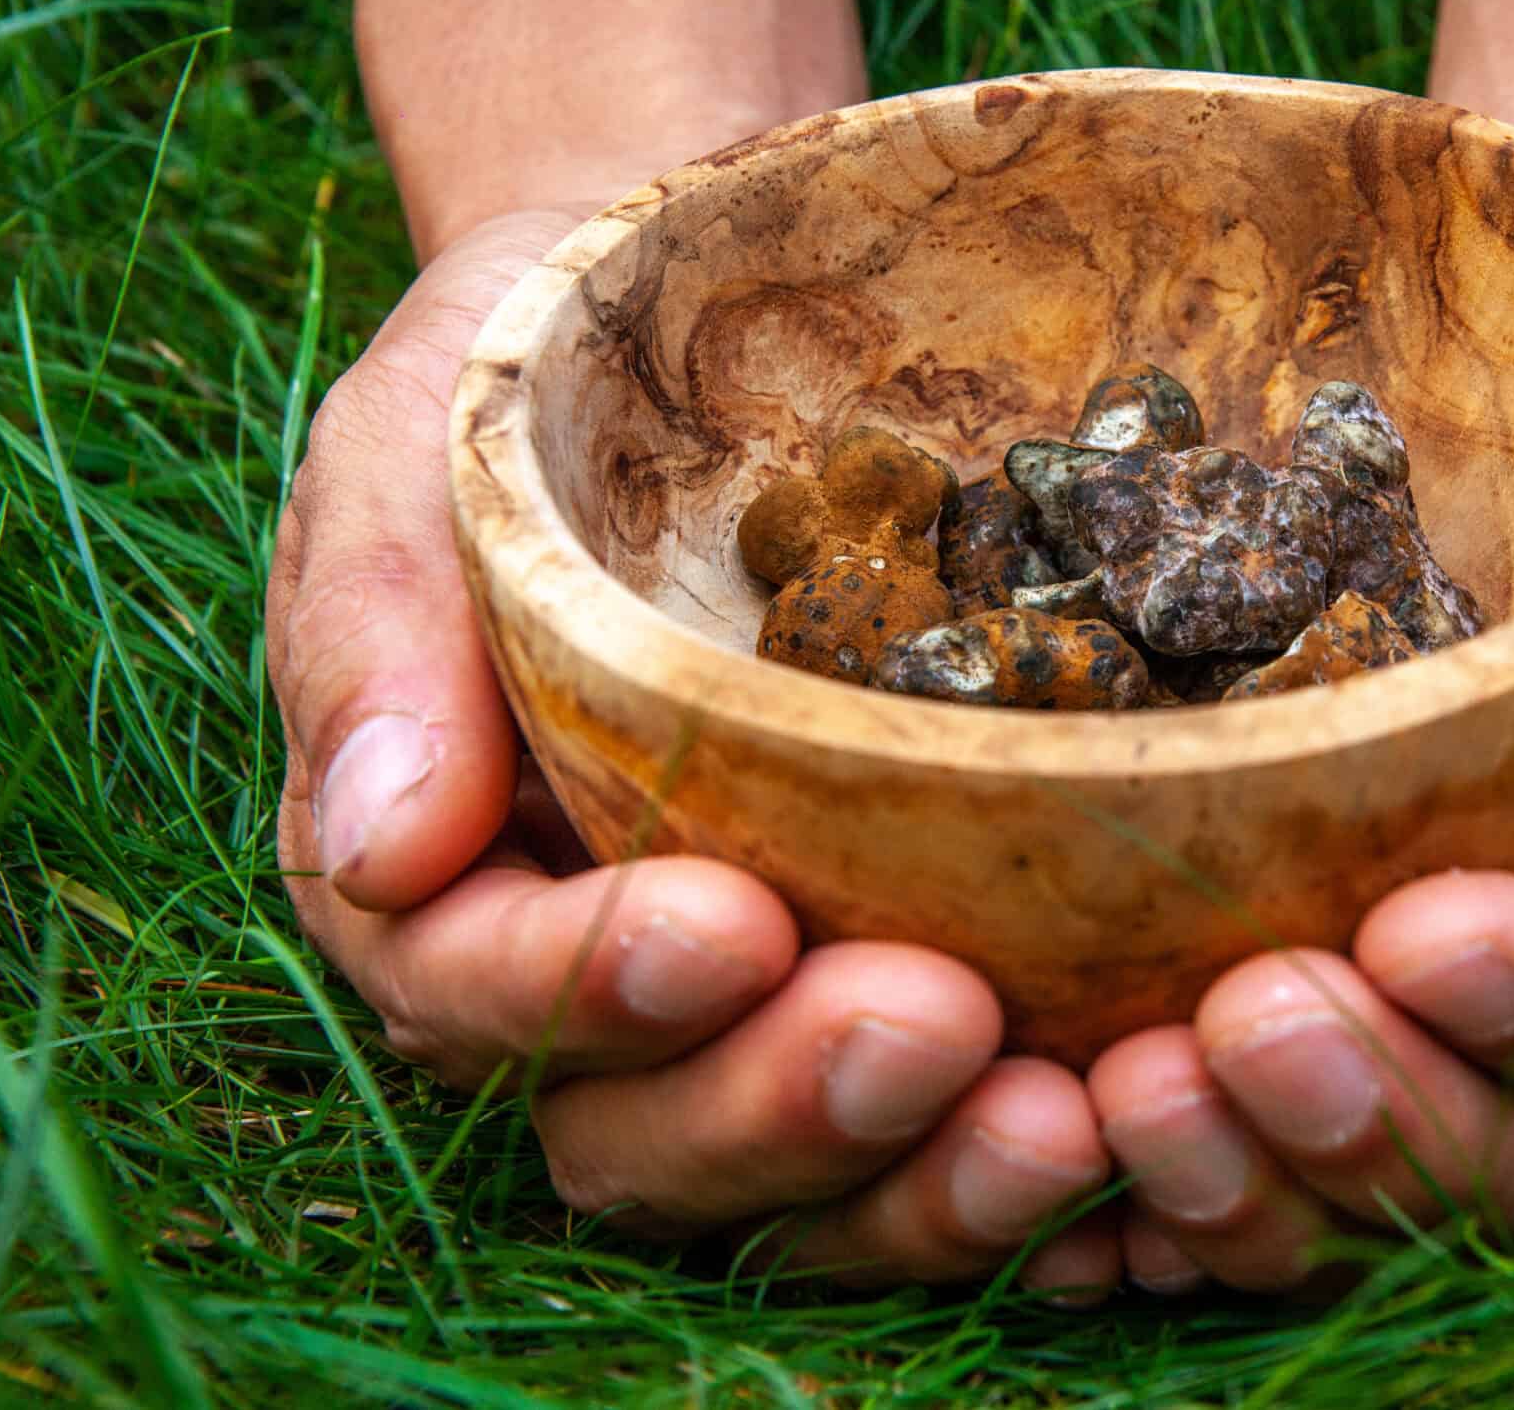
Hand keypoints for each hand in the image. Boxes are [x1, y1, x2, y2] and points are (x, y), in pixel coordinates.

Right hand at [267, 210, 1116, 1294]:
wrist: (731, 329)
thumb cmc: (553, 375)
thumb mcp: (422, 445)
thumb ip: (381, 626)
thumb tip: (382, 847)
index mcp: (448, 875)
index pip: (473, 991)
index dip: (586, 989)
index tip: (726, 923)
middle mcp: (594, 980)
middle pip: (643, 1132)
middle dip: (780, 1106)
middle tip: (931, 1020)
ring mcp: (758, 1005)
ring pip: (802, 1184)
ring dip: (925, 1183)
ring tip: (1063, 1122)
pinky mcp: (907, 975)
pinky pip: (946, 1132)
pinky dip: (1028, 1160)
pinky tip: (1133, 1117)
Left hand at [1090, 151, 1513, 1293]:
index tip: (1428, 936)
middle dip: (1402, 1122)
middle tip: (1236, 1037)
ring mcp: (1493, 983)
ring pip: (1409, 1172)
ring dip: (1269, 1178)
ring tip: (1125, 1095)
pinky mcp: (1344, 950)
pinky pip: (1276, 1122)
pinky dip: (1181, 1179)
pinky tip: (1058, 1150)